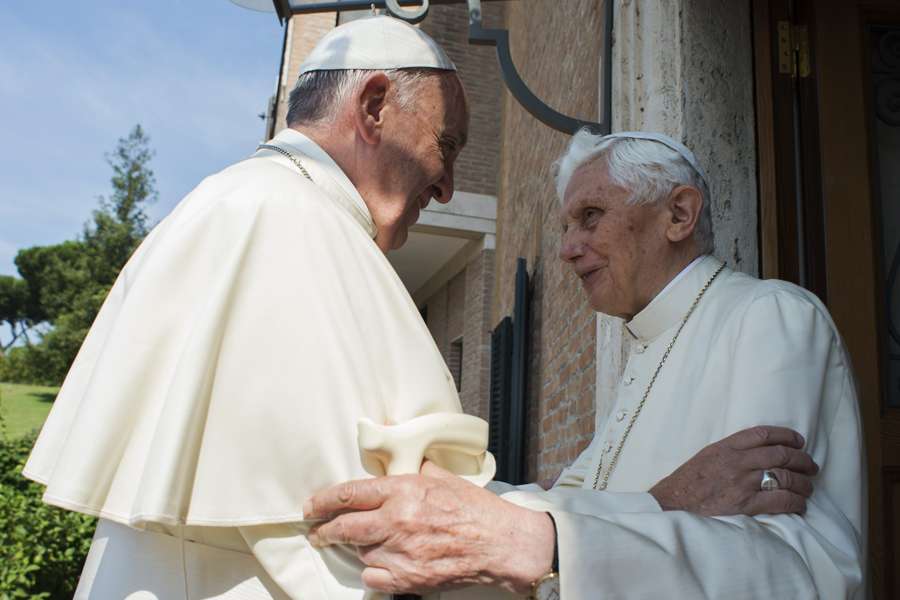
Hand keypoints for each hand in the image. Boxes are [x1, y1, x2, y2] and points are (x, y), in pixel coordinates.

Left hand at [303, 462, 554, 594]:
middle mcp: (398, 521)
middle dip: (324, 531)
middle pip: (344, 528)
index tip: (311, 506)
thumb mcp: (443, 477)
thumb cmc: (476, 509)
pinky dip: (374, 572)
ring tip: (369, 544)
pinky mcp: (409, 579)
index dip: (324, 501)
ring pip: (360, 553)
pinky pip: (373, 578)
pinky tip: (384, 564)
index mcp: (404, 490)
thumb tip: (395, 456)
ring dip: (360, 549)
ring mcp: (402, 553)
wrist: (502, 544)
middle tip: (316, 533)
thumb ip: (414, 468)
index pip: (349, 494)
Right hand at [649, 426, 817, 515]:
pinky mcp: (745, 504)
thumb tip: (756, 451)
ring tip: (808, 488)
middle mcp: (736, 461)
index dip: (786, 435)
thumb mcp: (706, 456)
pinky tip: (800, 505)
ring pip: (785, 477)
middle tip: (811, 466)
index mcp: (726, 447)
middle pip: (780, 454)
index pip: (763, 434)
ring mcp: (742, 483)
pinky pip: (780, 501)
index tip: (798, 441)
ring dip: (803, 483)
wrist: (671, 504)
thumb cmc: (687, 482)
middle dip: (802, 460)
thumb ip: (730, 451)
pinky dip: (795, 502)